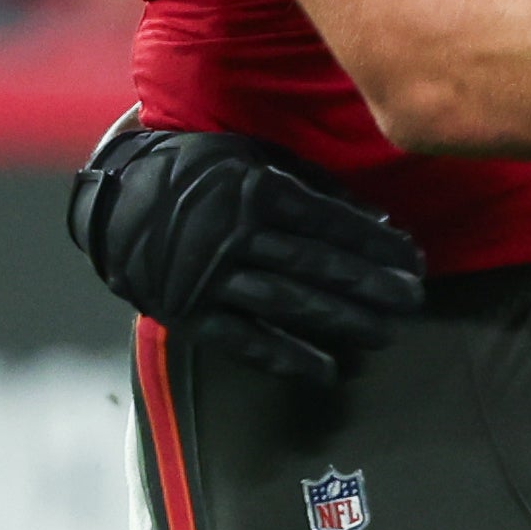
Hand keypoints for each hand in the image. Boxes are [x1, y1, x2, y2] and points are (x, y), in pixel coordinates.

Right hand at [70, 123, 425, 382]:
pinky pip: (244, 341)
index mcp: (254, 189)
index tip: (414, 261)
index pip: (330, 222)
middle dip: (370, 286)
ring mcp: (208, 277)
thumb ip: (316, 187)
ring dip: (341, 322)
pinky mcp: (188, 312)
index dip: (376, 245)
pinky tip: (327, 370)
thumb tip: (380, 222)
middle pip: (316, 265)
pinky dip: (287, 358)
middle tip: (412, 301)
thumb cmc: (202, 172)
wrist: (116, 199)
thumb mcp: (256, 159)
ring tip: (384, 333)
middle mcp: (233, 234)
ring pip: (287, 305)